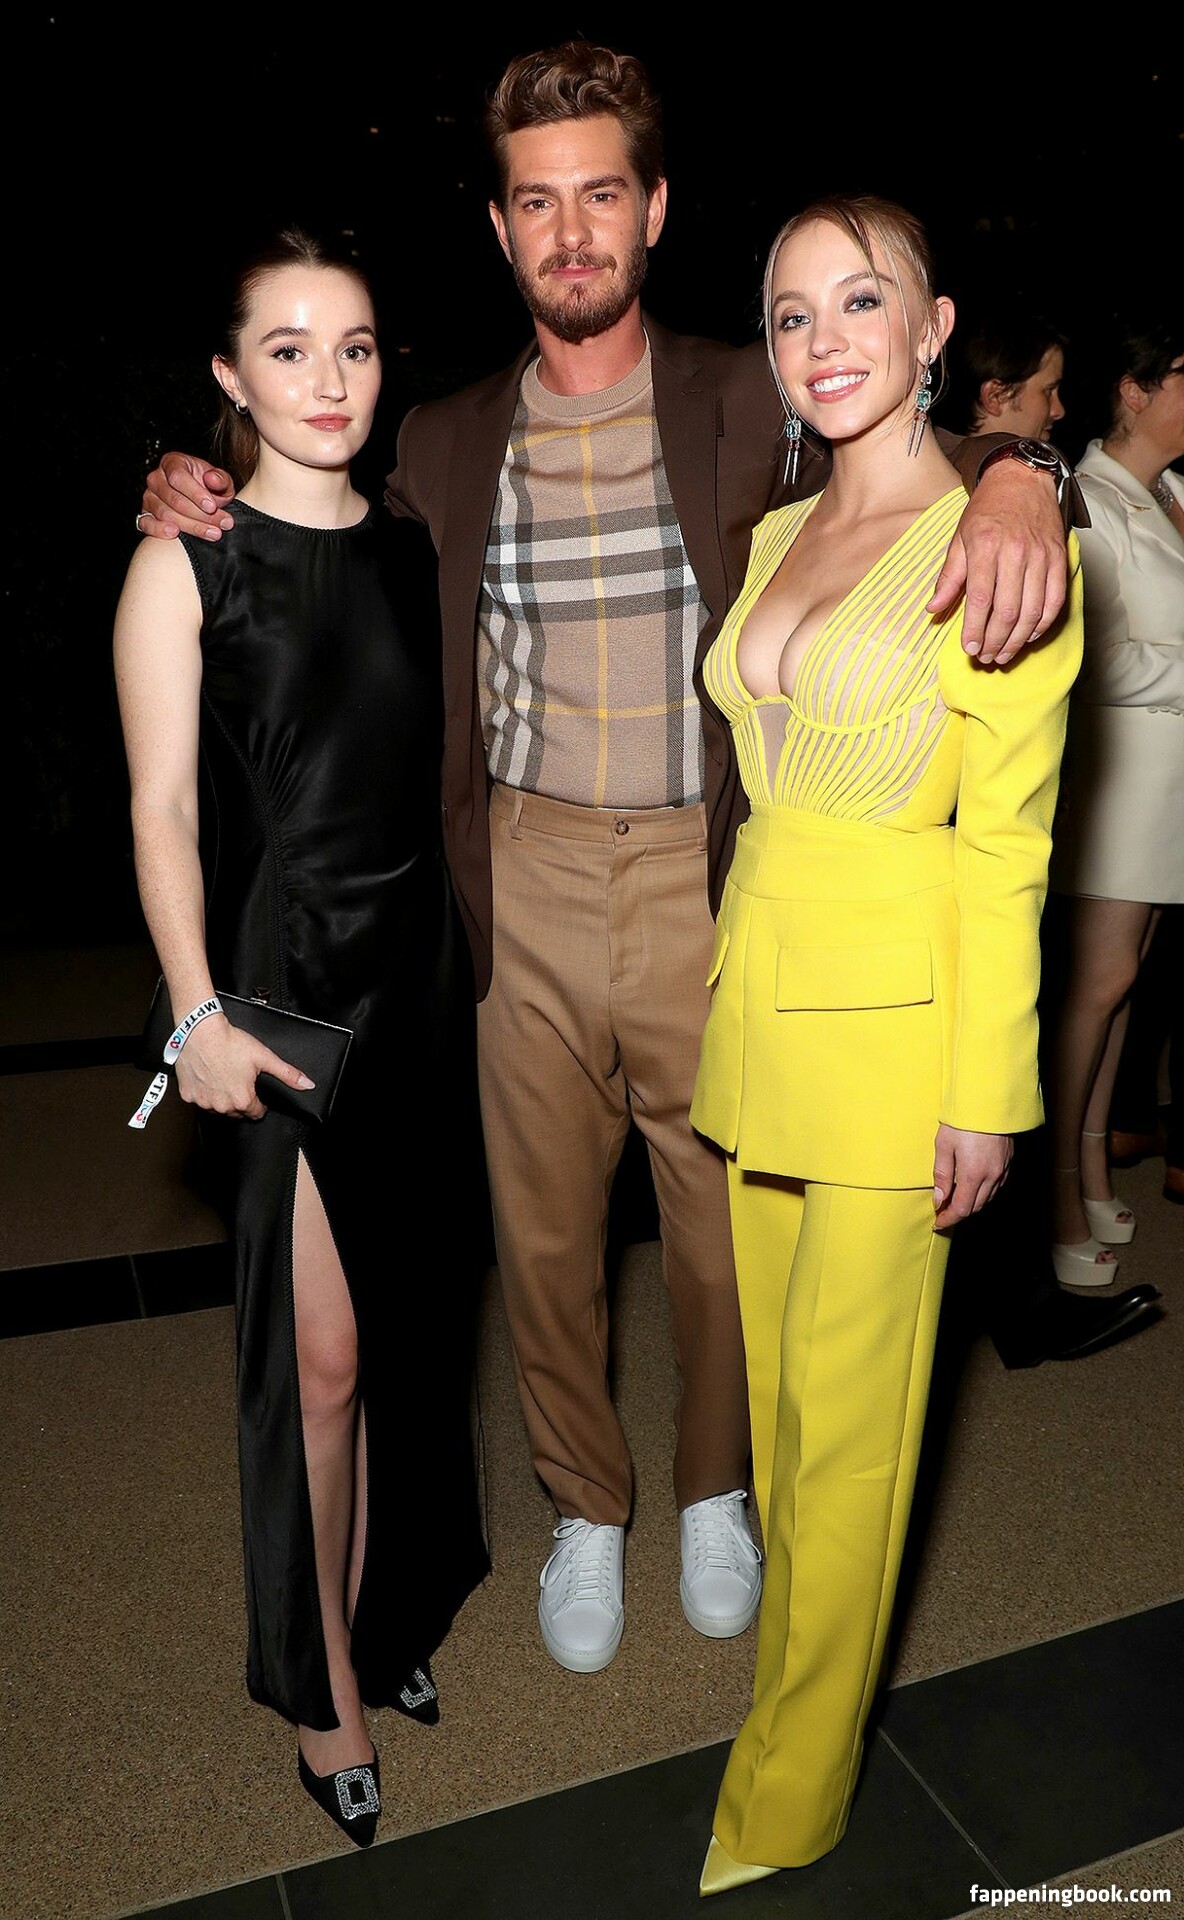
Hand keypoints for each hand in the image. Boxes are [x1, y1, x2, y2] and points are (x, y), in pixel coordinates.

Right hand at [139, 452, 236, 540]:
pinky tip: (176, 534)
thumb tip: (212, 479)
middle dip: (201, 515)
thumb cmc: (209, 488)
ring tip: (213, 533)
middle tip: (222, 524)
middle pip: (174, 499)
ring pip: (165, 514)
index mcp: (172, 463)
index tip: (212, 507)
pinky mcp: (145, 515)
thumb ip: (220, 479)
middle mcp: (156, 478)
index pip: (178, 477)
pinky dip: (159, 530)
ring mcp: (149, 497)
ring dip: (191, 526)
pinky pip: (146, 523)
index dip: (195, 493)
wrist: (201, 501)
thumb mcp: (221, 481)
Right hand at [175, 1014, 313, 1119]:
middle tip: (239, 1080)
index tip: (256, 1092)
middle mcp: (222, 1106)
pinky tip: (209, 1077)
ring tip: (224, 1077)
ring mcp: (203, 1102)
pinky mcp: (188, 1095)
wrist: (201, 1030)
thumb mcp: (264, 1057)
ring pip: (217, 1107)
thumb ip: (287, 1074)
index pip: (256, 1113)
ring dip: (222, 1098)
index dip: (260, 1103)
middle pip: (237, 1111)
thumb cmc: (230, 1042)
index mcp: (243, 1100)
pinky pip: (200, 1099)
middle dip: (241, 1099)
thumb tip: (307, 1084)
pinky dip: (204, 1092)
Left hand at [929, 462, 1067, 664]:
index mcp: (986, 547)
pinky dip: (1043, 624)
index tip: (969, 649)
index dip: (975, 629)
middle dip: (995, 641)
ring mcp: (1041, 556)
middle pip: (1007, 611)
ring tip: (1004, 654)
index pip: (980, 599)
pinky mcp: (1059, 558)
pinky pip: (1055, 600)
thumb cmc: (987, 510)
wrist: (1022, 478)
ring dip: (1018, 640)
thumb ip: (949, 578)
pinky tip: (1030, 636)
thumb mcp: (960, 539)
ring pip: (1032, 611)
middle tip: (986, 658)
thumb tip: (932, 609)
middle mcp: (1015, 552)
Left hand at [932, 1126, 1012, 1230]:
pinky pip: (997, 1185)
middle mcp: (992, 1175)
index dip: (948, 1219)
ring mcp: (1003, 1168)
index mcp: (973, 1174)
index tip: (938, 1223)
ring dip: (972, 1203)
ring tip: (956, 1200)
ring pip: (988, 1198)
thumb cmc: (963, 1119)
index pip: (962, 1209)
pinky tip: (973, 1186)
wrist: (989, 1099)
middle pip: (976, 1207)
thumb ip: (941, 1175)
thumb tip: (939, 1200)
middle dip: (959, 1213)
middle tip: (943, 1213)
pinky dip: (984, 1192)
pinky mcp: (1008, 1161)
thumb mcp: (944, 1145)